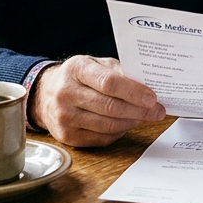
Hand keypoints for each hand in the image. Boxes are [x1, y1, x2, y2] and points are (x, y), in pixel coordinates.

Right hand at [30, 56, 164, 146]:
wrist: (45, 94)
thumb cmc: (78, 77)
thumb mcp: (95, 64)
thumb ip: (118, 72)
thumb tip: (147, 85)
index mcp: (76, 69)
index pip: (108, 82)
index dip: (133, 92)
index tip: (152, 98)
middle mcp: (66, 93)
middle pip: (110, 107)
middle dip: (139, 110)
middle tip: (157, 111)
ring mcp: (64, 117)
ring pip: (108, 125)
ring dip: (132, 122)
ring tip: (145, 117)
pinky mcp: (67, 136)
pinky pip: (102, 138)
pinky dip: (120, 132)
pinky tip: (127, 124)